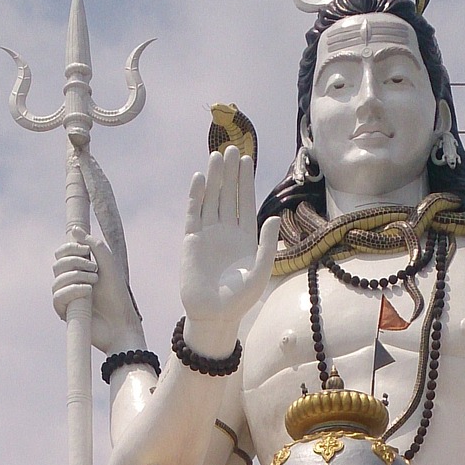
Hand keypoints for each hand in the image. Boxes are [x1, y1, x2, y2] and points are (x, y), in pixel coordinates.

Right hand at [52, 230, 141, 355]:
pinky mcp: (65, 313)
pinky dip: (72, 290)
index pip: (61, 253)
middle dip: (75, 263)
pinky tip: (87, 292)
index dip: (70, 248)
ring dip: (76, 277)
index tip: (87, 250)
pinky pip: (58, 297)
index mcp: (78, 270)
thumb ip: (93, 245)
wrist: (121, 323)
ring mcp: (67, 298)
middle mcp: (70, 282)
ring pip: (57, 280)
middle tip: (94, 269)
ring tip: (94, 283)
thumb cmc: (117, 295)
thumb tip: (75, 230)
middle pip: (57, 264)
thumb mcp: (108, 264)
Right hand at [180, 146, 278, 353]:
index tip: (247, 160)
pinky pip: (193, 213)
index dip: (246, 181)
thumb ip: (268, 244)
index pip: (245, 202)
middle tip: (231, 149)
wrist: (214, 315)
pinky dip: (196, 196)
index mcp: (245, 237)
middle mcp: (226, 231)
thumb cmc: (240, 298)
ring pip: (211, 199)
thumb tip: (273, 216)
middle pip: (228, 195)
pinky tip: (199, 179)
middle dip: (230, 173)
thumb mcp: (261, 271)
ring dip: (214, 178)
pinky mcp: (191, 241)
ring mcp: (208, 234)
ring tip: (217, 156)